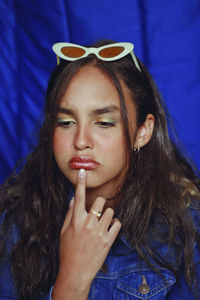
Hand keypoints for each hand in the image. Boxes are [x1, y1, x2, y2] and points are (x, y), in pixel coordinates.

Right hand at [52, 169, 120, 299]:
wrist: (75, 272)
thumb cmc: (67, 250)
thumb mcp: (64, 232)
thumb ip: (69, 214)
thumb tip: (73, 200)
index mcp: (76, 220)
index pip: (77, 197)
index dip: (80, 182)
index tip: (82, 171)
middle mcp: (88, 224)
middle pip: (99, 201)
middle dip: (99, 204)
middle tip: (96, 212)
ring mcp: (99, 232)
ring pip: (110, 211)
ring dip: (107, 215)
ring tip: (102, 224)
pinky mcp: (108, 240)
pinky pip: (117, 224)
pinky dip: (114, 224)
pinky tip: (108, 230)